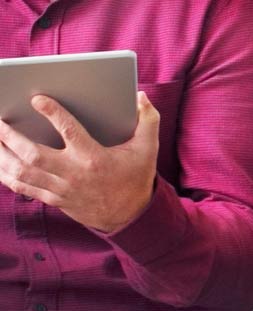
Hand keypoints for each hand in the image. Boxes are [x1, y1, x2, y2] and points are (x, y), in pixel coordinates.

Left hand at [0, 93, 159, 231]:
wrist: (130, 217)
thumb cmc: (135, 178)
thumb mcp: (148, 149)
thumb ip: (148, 120)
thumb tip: (140, 97)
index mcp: (94, 157)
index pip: (69, 131)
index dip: (53, 114)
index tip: (37, 99)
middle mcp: (74, 174)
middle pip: (33, 155)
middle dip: (10, 137)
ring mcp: (61, 189)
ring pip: (22, 172)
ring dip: (1, 155)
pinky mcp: (53, 199)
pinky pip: (22, 188)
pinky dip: (5, 175)